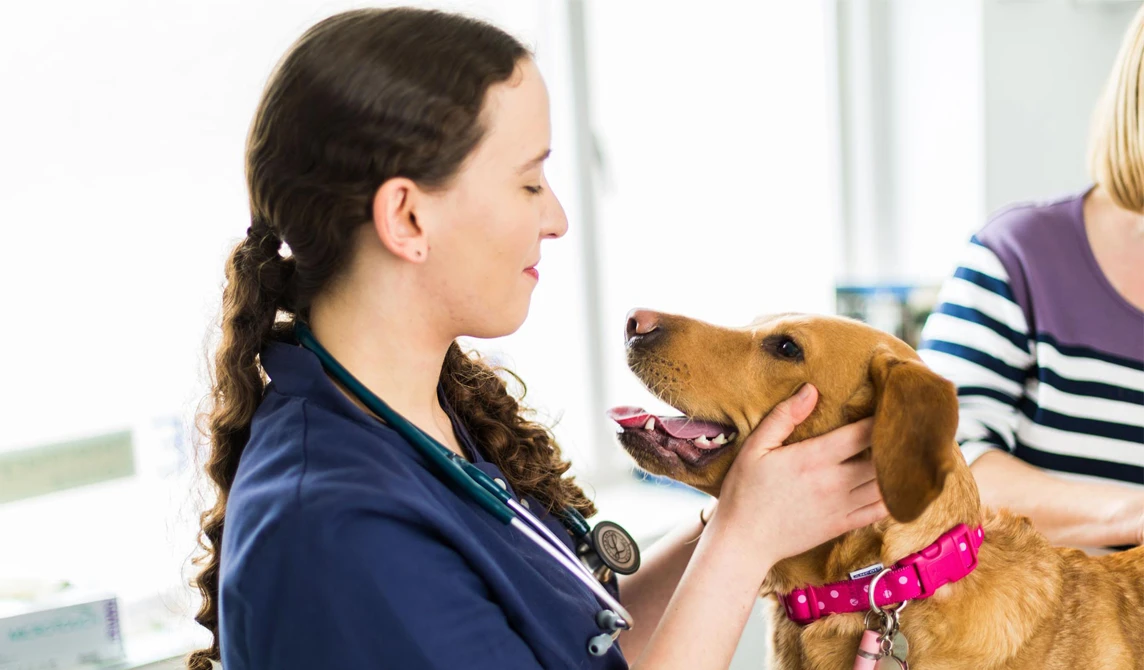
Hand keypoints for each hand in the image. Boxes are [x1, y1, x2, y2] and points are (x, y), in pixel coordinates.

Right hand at [706, 384, 887, 566]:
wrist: (744, 542)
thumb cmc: (744, 491)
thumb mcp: (755, 448)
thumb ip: (783, 417)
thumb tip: (811, 390)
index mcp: (813, 458)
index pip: (862, 434)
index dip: (882, 418)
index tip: (890, 405)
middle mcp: (834, 482)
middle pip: (882, 458)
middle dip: (895, 441)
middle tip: (903, 427)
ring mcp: (841, 506)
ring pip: (886, 485)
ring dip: (899, 468)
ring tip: (905, 453)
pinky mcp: (842, 526)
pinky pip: (880, 512)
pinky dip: (895, 498)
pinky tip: (898, 485)